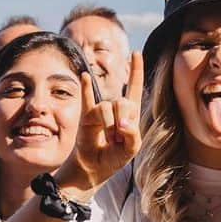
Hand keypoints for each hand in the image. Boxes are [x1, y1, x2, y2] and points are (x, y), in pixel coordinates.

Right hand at [57, 52, 143, 194]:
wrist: (95, 168)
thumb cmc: (115, 157)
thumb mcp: (132, 148)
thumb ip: (132, 134)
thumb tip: (122, 124)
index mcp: (131, 112)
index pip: (135, 87)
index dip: (136, 70)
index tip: (136, 53)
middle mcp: (115, 108)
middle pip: (122, 102)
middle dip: (122, 122)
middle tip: (117, 139)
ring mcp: (100, 110)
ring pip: (107, 108)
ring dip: (109, 126)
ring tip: (108, 140)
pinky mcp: (86, 116)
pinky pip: (86, 99)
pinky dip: (85, 87)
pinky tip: (84, 75)